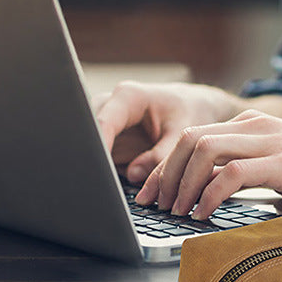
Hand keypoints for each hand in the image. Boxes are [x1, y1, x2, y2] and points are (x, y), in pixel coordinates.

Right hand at [93, 81, 244, 184]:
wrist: (191, 107)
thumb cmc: (189, 112)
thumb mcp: (183, 133)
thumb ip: (161, 155)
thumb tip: (134, 174)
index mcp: (128, 97)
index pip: (103, 123)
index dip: (99, 148)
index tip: (102, 171)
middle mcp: (110, 105)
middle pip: (90, 135)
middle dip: (96, 160)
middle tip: (108, 184)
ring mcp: (105, 122)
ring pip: (91, 148)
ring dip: (102, 167)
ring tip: (114, 184)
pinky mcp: (106, 139)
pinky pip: (99, 157)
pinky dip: (107, 171)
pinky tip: (117, 181)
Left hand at [138, 110, 281, 217]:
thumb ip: (251, 176)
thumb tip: (215, 202)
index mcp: (254, 126)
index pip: (194, 136)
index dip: (167, 164)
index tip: (153, 191)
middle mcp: (257, 126)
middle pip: (190, 139)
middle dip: (165, 172)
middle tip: (153, 203)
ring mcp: (271, 141)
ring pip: (203, 149)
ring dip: (181, 182)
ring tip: (174, 210)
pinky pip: (232, 173)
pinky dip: (209, 194)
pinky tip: (203, 214)